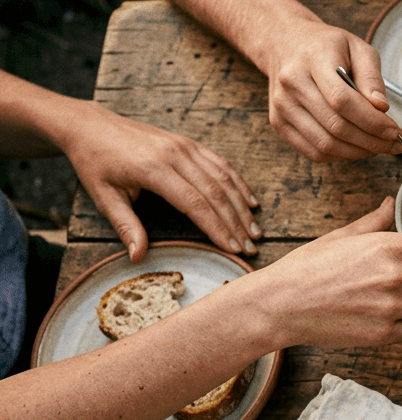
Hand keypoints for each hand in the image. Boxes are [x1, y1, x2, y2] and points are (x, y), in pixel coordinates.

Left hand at [61, 104, 259, 261]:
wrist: (91, 126)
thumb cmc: (95, 163)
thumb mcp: (103, 197)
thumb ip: (126, 226)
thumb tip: (138, 257)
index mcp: (153, 169)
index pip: (195, 203)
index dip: (217, 228)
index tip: (232, 249)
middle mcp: (174, 154)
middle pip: (215, 193)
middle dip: (236, 223)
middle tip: (250, 247)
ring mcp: (184, 146)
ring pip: (223, 178)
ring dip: (242, 206)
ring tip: (254, 230)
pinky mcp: (188, 143)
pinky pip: (220, 163)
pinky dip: (238, 183)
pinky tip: (250, 201)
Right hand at [244, 197, 401, 347]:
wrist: (280, 304)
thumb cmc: (309, 267)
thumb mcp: (344, 236)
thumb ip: (376, 222)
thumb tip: (391, 202)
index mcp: (389, 246)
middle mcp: (395, 276)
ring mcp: (391, 308)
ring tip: (384, 300)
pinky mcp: (384, 334)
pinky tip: (374, 317)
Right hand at [262, 20, 399, 161]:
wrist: (286, 44)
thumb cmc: (327, 47)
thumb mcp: (357, 48)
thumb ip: (371, 77)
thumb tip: (382, 108)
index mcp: (313, 59)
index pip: (342, 100)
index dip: (372, 121)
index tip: (394, 131)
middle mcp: (292, 84)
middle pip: (336, 126)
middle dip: (371, 141)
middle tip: (392, 144)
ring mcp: (281, 106)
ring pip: (325, 144)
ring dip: (357, 153)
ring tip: (377, 147)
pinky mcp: (278, 123)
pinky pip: (313, 152)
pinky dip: (339, 156)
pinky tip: (355, 148)